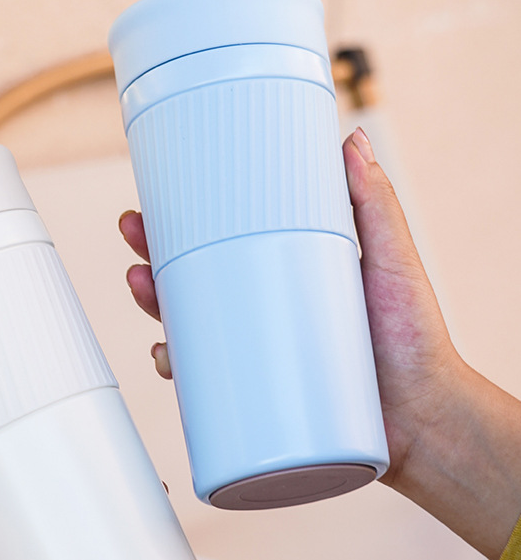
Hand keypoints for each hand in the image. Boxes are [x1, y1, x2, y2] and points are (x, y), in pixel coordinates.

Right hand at [119, 128, 520, 559]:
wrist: (425, 419)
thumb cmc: (417, 340)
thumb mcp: (393, 260)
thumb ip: (375, 202)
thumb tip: (353, 141)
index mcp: (291, 275)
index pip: (227, 242)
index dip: (186, 223)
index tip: (157, 200)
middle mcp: (268, 313)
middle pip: (194, 282)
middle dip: (152, 259)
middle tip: (134, 234)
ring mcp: (259, 356)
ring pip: (190, 328)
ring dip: (154, 307)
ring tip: (141, 286)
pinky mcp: (257, 396)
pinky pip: (205, 383)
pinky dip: (178, 369)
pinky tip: (165, 357)